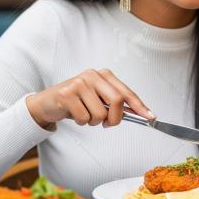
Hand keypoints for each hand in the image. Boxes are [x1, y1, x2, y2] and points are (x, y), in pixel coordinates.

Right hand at [26, 69, 153, 128]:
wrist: (47, 103)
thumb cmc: (76, 101)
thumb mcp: (97, 98)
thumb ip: (115, 103)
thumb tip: (138, 113)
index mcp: (104, 75)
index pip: (126, 92)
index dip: (140, 106)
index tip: (151, 116)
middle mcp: (93, 75)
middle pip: (117, 101)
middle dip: (115, 119)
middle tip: (107, 124)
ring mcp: (79, 83)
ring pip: (100, 114)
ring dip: (94, 122)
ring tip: (84, 114)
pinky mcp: (67, 94)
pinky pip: (84, 118)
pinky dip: (81, 122)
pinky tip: (74, 114)